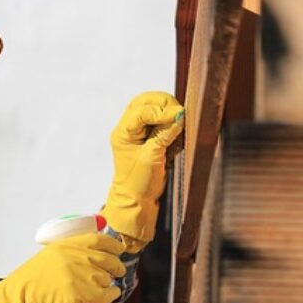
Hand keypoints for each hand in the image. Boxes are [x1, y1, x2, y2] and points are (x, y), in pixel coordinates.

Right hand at [0, 233, 124, 302]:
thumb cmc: (28, 284)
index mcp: (66, 246)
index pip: (99, 239)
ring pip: (108, 278)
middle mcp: (77, 257)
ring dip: (109, 282)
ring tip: (105, 286)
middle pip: (108, 259)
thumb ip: (67, 254)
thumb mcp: (47, 258)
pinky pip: (108, 294)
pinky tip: (110, 295)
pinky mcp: (86, 295)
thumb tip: (87, 256)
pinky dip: (112, 295)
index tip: (117, 248)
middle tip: (117, 270)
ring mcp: (83, 276)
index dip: (112, 244)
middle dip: (116, 265)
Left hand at [100, 92, 183, 251]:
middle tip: (180, 114)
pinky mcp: (149, 136)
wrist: (136, 201)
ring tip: (179, 123)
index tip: (179, 116)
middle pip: (145, 101)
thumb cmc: (139, 183)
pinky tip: (177, 130)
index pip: (140, 110)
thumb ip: (165, 134)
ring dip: (168, 110)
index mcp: (122, 132)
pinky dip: (170, 120)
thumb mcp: (152, 158)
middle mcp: (128, 128)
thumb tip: (179, 115)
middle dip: (164, 103)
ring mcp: (138, 131)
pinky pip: (160, 119)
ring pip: (152, 107)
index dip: (160, 110)